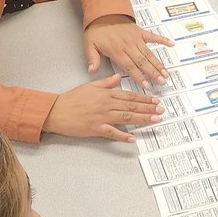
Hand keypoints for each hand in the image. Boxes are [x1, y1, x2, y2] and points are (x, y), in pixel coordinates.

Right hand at [45, 74, 163, 140]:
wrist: (56, 111)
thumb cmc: (71, 99)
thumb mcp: (89, 86)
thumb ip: (106, 83)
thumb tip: (118, 77)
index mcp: (106, 94)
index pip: (129, 95)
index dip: (144, 98)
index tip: (155, 100)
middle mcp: (106, 104)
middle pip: (131, 105)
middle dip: (148, 108)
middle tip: (161, 110)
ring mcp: (102, 117)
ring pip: (126, 117)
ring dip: (142, 119)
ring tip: (155, 120)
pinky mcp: (96, 128)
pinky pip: (112, 133)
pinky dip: (123, 136)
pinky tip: (133, 138)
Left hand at [84, 14, 171, 89]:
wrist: (102, 11)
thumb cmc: (96, 29)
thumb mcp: (89, 44)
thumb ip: (92, 58)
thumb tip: (92, 71)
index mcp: (116, 50)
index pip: (129, 67)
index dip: (138, 77)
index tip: (146, 85)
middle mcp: (128, 45)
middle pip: (142, 62)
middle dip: (153, 73)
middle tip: (161, 82)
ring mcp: (136, 38)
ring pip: (149, 53)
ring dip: (158, 64)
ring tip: (166, 73)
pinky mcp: (140, 32)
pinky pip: (153, 36)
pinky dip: (163, 40)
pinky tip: (171, 44)